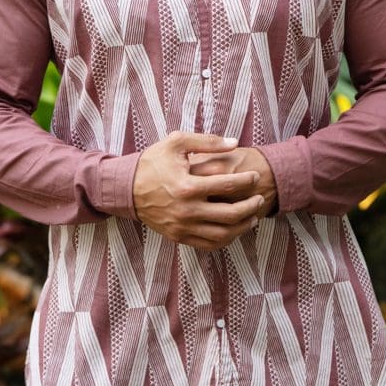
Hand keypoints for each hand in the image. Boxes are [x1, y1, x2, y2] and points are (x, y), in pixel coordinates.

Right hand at [133, 131, 263, 249]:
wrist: (126, 189)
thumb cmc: (152, 162)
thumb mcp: (176, 143)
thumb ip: (206, 142)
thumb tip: (234, 143)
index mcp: (187, 186)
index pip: (228, 185)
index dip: (246, 181)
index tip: (255, 176)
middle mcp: (186, 210)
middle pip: (230, 214)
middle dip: (250, 206)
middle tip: (259, 198)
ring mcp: (182, 226)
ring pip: (222, 234)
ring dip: (242, 226)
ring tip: (253, 217)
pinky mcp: (178, 237)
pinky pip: (208, 244)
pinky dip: (226, 239)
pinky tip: (234, 229)